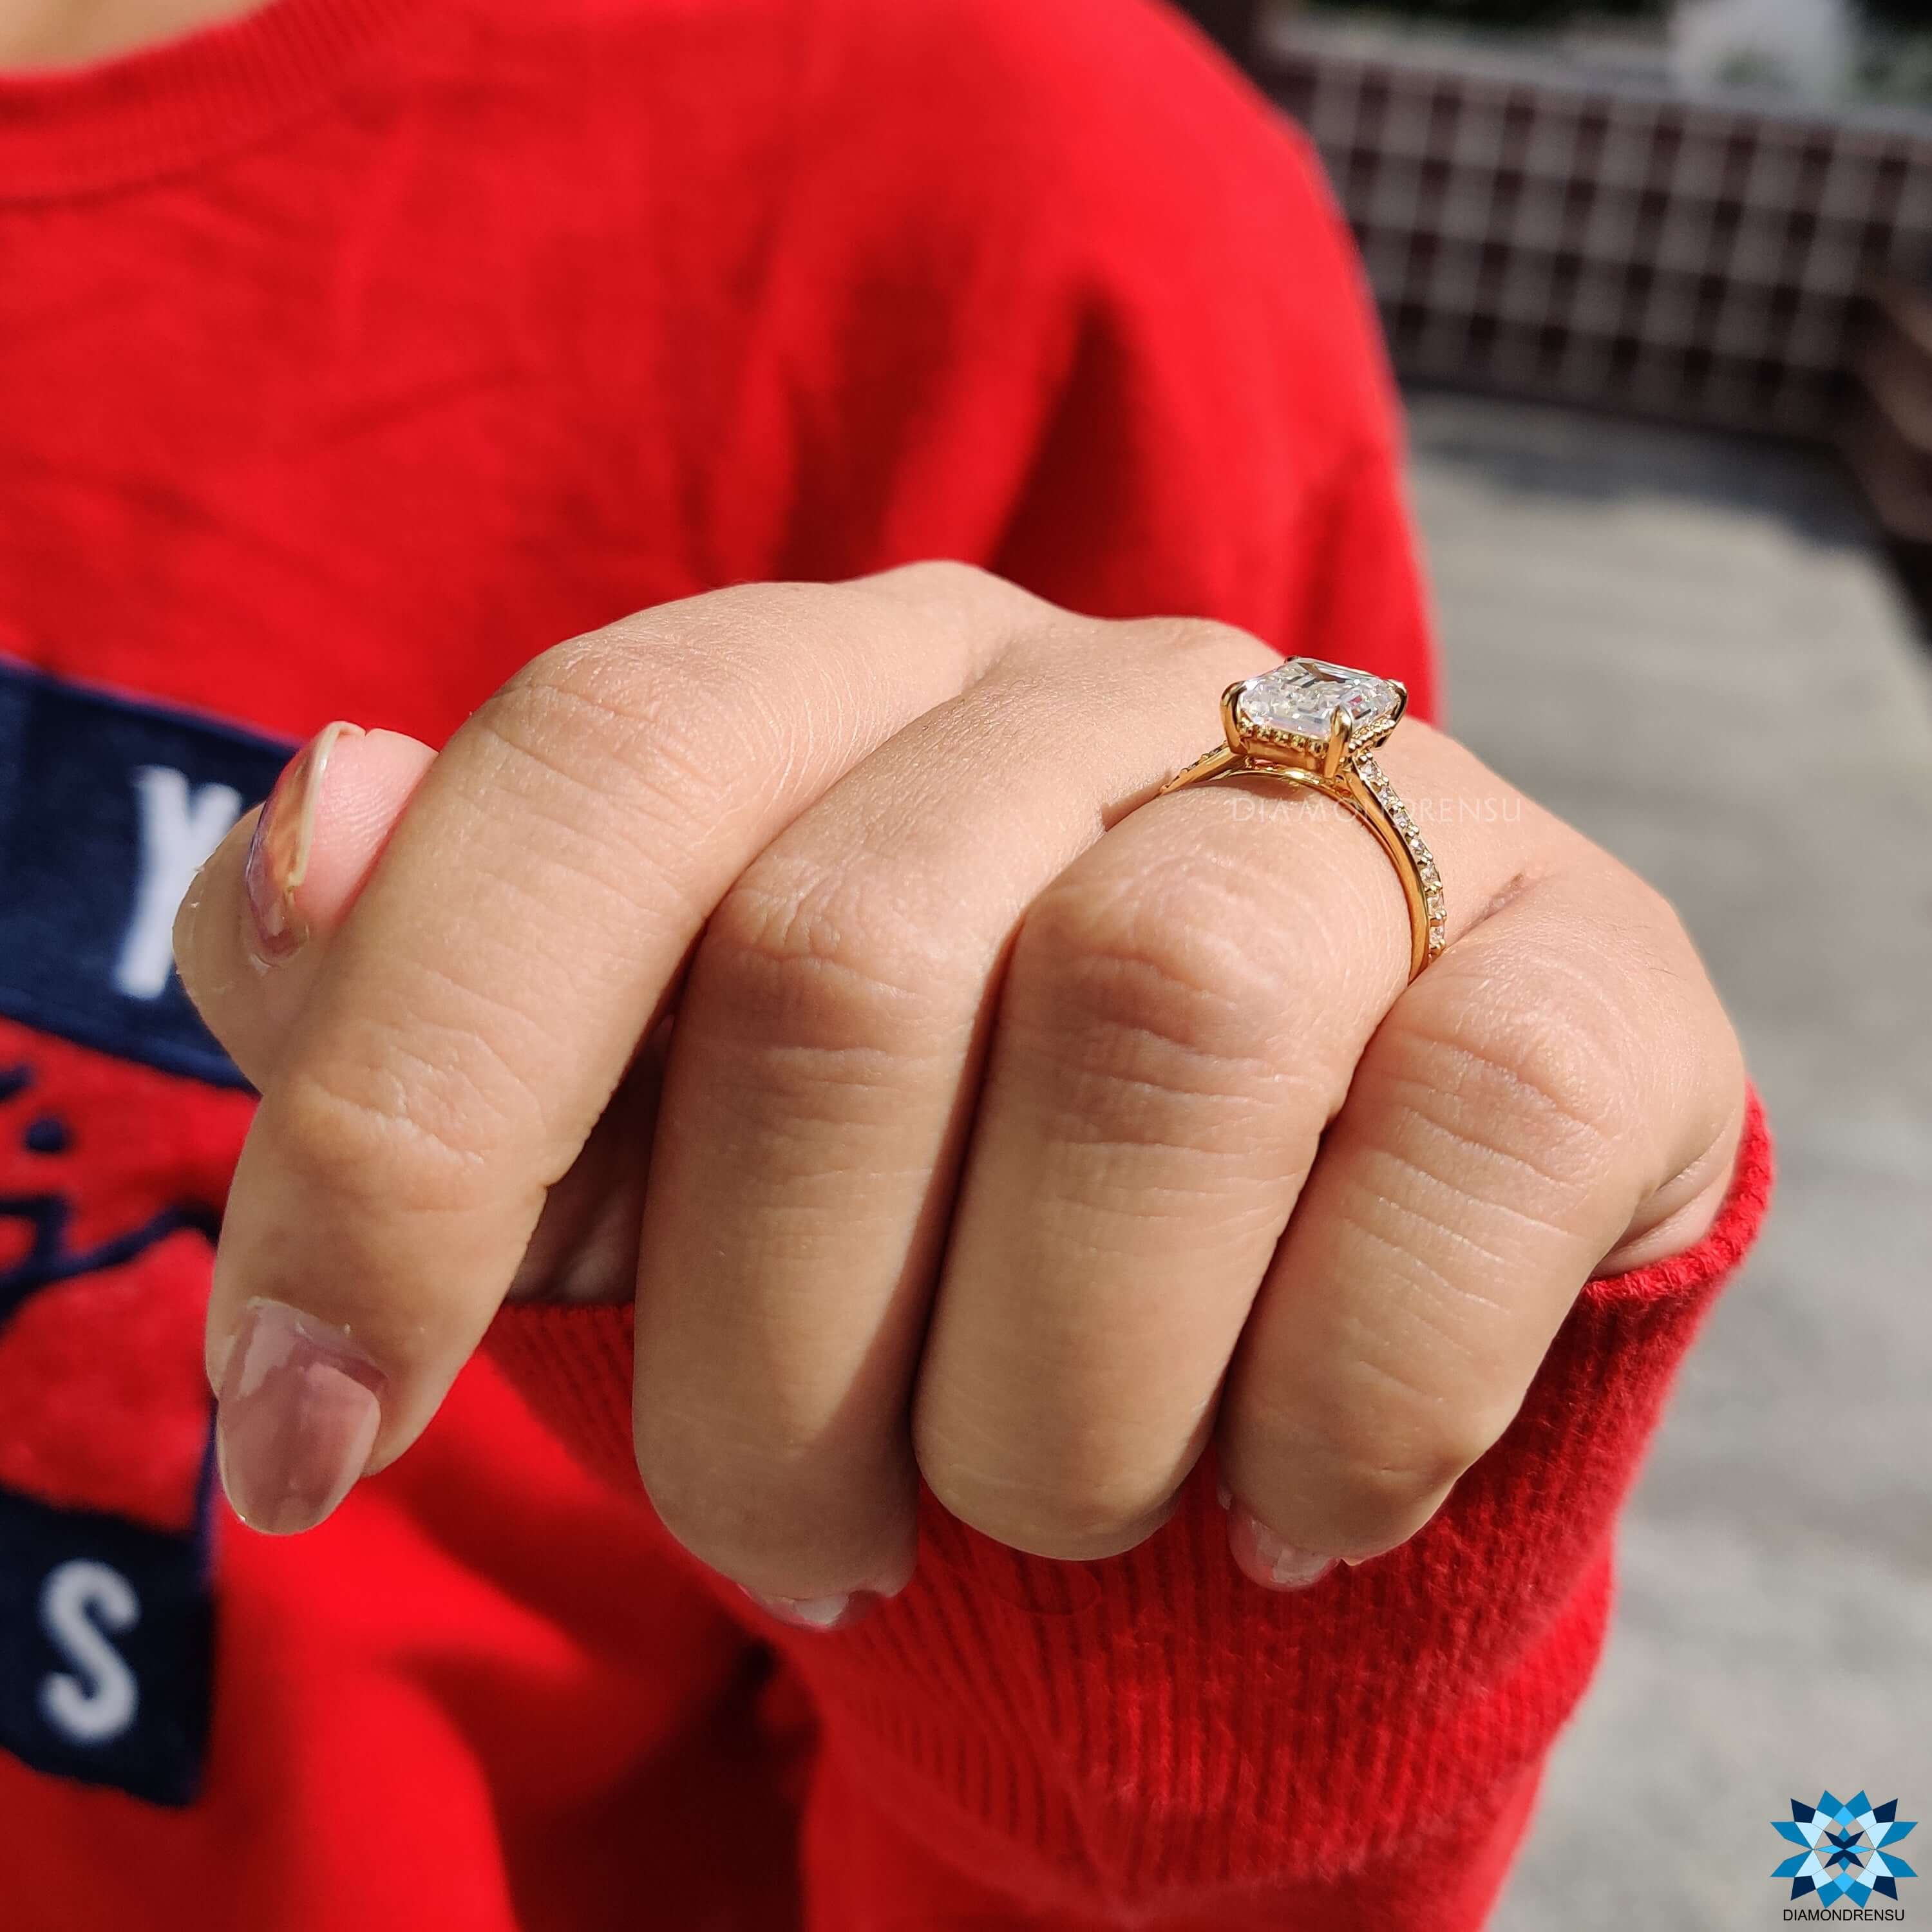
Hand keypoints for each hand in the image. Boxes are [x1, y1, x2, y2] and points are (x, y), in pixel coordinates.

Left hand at [174, 564, 1745, 1619]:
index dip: (406, 1123)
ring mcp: (1374, 802)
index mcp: (842, 681)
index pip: (586, 775)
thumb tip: (305, 830)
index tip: (309, 1438)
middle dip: (762, 1366)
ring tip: (1048, 1506)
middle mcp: (1103, 684)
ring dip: (1053, 1404)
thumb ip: (419, 993)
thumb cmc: (917, 1206)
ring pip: (1164, 1020)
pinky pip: (1466, 1138)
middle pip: (846, 960)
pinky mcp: (1592, 968)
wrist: (1277, 1286)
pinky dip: (1338, 1402)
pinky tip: (1284, 1494)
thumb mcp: (632, 1122)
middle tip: (809, 1534)